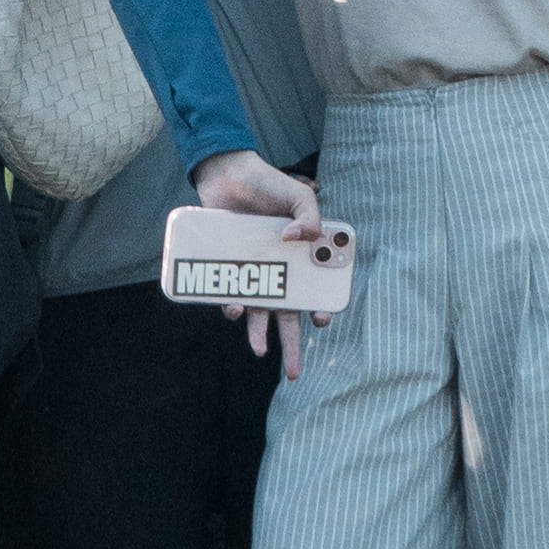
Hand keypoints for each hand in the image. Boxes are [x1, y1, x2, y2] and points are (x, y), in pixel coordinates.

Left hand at [192, 145, 323, 370]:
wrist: (227, 175)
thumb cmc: (268, 184)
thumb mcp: (299, 195)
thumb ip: (309, 216)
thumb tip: (296, 240)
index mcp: (302, 259)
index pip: (315, 294)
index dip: (320, 311)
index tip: (321, 320)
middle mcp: (279, 272)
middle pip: (289, 316)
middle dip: (292, 346)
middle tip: (295, 373)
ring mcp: (253, 272)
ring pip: (259, 314)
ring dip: (260, 336)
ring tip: (260, 352)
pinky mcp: (229, 268)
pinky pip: (231, 295)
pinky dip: (232, 306)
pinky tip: (232, 309)